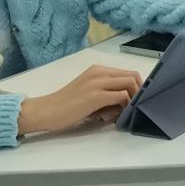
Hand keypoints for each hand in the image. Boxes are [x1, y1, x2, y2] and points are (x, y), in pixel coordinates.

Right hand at [18, 64, 146, 135]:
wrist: (45, 111)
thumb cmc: (65, 106)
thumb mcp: (89, 92)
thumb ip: (107, 92)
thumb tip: (126, 101)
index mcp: (98, 70)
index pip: (128, 72)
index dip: (137, 86)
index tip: (136, 99)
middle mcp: (99, 72)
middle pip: (133, 76)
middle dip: (139, 91)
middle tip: (133, 106)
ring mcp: (98, 83)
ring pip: (130, 83)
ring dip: (133, 98)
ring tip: (122, 111)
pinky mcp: (96, 96)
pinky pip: (122, 96)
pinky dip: (125, 105)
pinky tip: (115, 115)